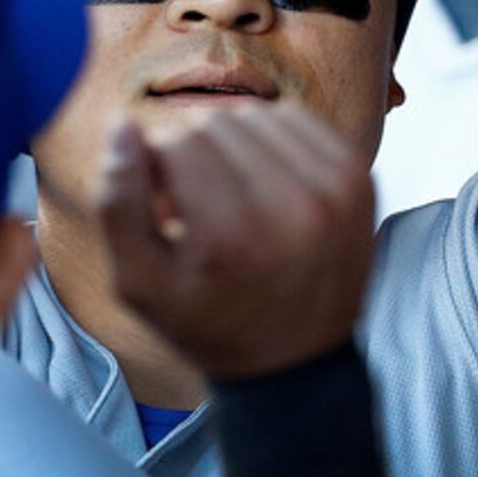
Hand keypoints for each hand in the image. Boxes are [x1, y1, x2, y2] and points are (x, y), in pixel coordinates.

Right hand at [96, 106, 375, 383]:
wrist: (297, 361)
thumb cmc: (209, 322)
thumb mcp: (140, 284)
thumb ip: (118, 203)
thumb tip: (124, 124)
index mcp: (234, 239)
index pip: (176, 143)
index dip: (156, 166)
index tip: (163, 204)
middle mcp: (293, 210)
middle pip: (215, 123)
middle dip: (190, 152)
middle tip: (194, 202)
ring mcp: (335, 191)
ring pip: (253, 115)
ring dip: (230, 143)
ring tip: (228, 193)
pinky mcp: (359, 177)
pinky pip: (295, 118)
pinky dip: (269, 139)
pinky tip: (262, 182)